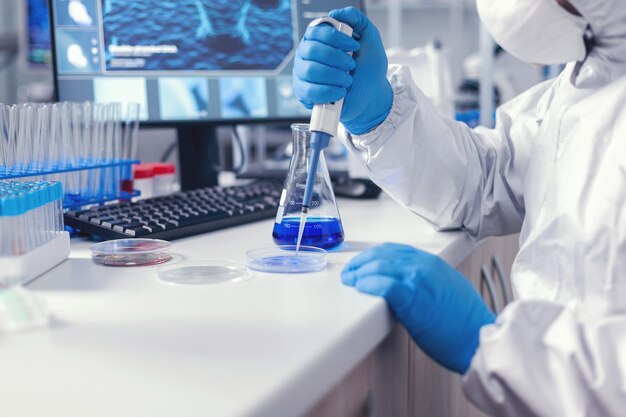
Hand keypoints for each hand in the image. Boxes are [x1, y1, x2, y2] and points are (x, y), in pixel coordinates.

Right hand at [293, 7, 392, 134]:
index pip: (316, 31)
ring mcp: (303, 73)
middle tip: (351, 66)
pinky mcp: (304, 93)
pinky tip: (340, 92)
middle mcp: (306, 54)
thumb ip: (356, 19)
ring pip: (310, 71)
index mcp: (318, 38)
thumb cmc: (368, 67)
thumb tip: (336, 12)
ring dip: (335, 76)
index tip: (354, 45)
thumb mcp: (369, 37)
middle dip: (336, 59)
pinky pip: (310, 91)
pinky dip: (329, 91)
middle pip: (311, 50)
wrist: (372, 94)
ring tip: (348, 81)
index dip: (335, 38)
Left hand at [341, 243, 495, 373]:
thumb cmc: (467, 323)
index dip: (374, 255)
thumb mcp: (449, 290)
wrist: (480, 339)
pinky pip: (383, 284)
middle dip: (361, 263)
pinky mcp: (413, 297)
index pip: (395, 250)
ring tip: (350, 281)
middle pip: (383, 254)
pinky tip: (361, 288)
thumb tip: (408, 286)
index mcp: (434, 263)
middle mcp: (425, 266)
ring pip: (380, 265)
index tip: (363, 264)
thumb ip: (429, 281)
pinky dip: (368, 284)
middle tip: (350, 272)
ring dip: (360, 273)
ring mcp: (419, 279)